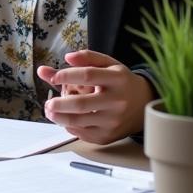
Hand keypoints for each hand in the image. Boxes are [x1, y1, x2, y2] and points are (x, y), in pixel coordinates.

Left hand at [38, 51, 154, 144]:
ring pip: (80, 121)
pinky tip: (65, 120)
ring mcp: (114, 120)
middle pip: (82, 104)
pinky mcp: (109, 135)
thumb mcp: (108, 64)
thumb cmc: (121, 82)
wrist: (145, 104)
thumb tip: (67, 57)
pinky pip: (84, 133)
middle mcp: (117, 101)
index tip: (54, 77)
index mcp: (117, 79)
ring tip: (50, 111)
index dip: (67, 75)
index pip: (88, 75)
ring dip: (59, 117)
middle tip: (47, 103)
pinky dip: (70, 127)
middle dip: (59, 104)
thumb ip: (86, 58)